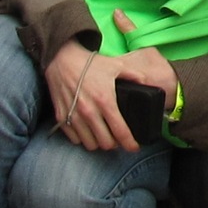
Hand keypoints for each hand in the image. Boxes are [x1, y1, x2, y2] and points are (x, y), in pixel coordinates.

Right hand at [46, 36, 179, 153]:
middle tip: (117, 138)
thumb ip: (133, 75)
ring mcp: (74, 116)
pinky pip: (75, 139)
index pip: (120, 131)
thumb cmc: (90, 63)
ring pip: (90, 144)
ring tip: (103, 135)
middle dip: (115, 144)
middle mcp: (89, 112)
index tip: (134, 147)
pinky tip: (88, 131)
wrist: (62, 59)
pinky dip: (83, 138)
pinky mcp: (61, 117)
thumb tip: (146, 82)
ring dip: (98, 143)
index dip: (130, 143)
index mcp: (105, 101)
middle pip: (106, 143)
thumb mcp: (115, 66)